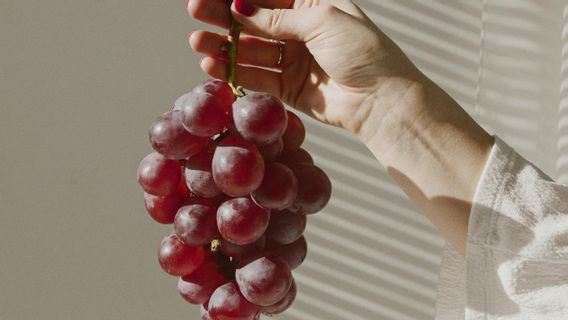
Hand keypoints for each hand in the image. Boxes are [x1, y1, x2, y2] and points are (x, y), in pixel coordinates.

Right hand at [186, 0, 423, 134]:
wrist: (381, 100)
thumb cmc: (364, 52)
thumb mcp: (322, 22)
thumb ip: (278, 18)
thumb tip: (240, 7)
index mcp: (313, 5)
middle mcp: (300, 30)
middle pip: (254, 19)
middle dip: (225, 16)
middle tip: (196, 11)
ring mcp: (293, 59)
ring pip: (250, 49)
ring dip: (224, 45)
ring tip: (198, 42)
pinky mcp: (288, 87)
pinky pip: (256, 77)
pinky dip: (233, 71)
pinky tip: (211, 65)